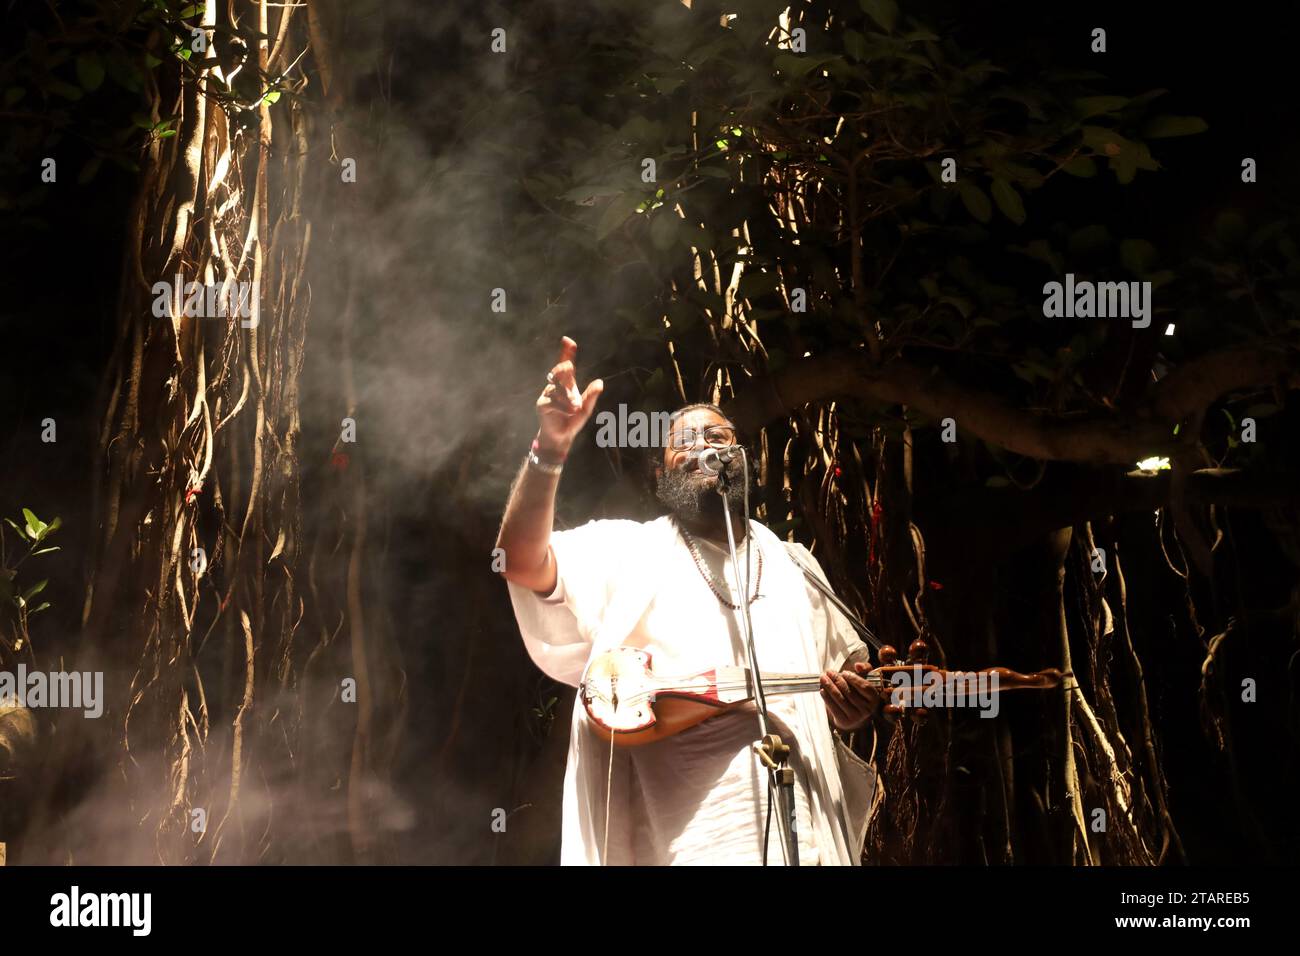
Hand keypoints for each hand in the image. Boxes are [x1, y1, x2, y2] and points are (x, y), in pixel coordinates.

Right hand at [536, 336, 602, 457]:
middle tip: (569, 367)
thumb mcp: (586, 409)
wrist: (562, 437)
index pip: (567, 365)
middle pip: (559, 371)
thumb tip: (600, 382)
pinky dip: (563, 407)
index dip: (567, 353)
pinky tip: (570, 412)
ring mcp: (547, 394)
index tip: (568, 341)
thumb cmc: (573, 421)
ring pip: (558, 389)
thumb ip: (592, 396)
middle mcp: (556, 386)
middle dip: (563, 368)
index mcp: (568, 384)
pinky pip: (552, 401)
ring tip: (575, 408)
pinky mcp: (542, 404)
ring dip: (568, 398)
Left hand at [820, 661, 882, 731]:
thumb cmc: (860, 696)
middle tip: (828, 672)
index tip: (843, 672)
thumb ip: (865, 669)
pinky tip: (822, 690)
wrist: (856, 718)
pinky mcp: (845, 721)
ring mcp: (856, 717)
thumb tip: (857, 665)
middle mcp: (867, 709)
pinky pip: (833, 707)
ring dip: (829, 686)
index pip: (864, 686)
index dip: (854, 678)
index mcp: (874, 698)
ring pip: (840, 698)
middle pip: (849, 691)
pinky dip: (826, 698)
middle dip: (836, 679)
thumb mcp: (866, 682)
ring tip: (823, 678)